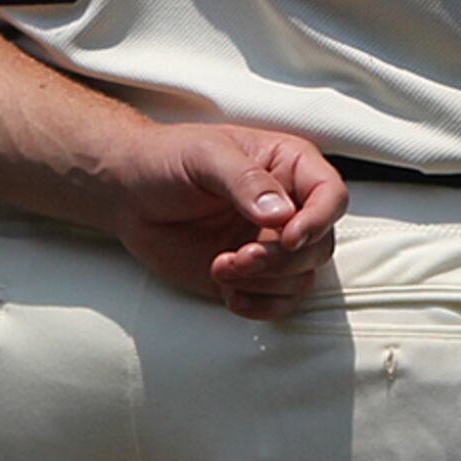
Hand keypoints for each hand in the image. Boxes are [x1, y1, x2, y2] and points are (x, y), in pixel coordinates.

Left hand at [105, 124, 348, 319]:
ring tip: (221, 267)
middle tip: (240, 257)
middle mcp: (291, 208)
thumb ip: (245, 180)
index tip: (288, 236)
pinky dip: (259, 305)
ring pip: (303, 277)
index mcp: (291, 168)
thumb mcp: (205, 156)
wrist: (129, 193)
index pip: (332, 196)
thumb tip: (281, 214)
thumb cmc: (168, 161)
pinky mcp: (252, 275)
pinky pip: (279, 302)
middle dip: (283, 260)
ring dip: (266, 282)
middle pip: (321, 244)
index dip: (319, 220)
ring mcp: (272, 244)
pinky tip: (229, 293)